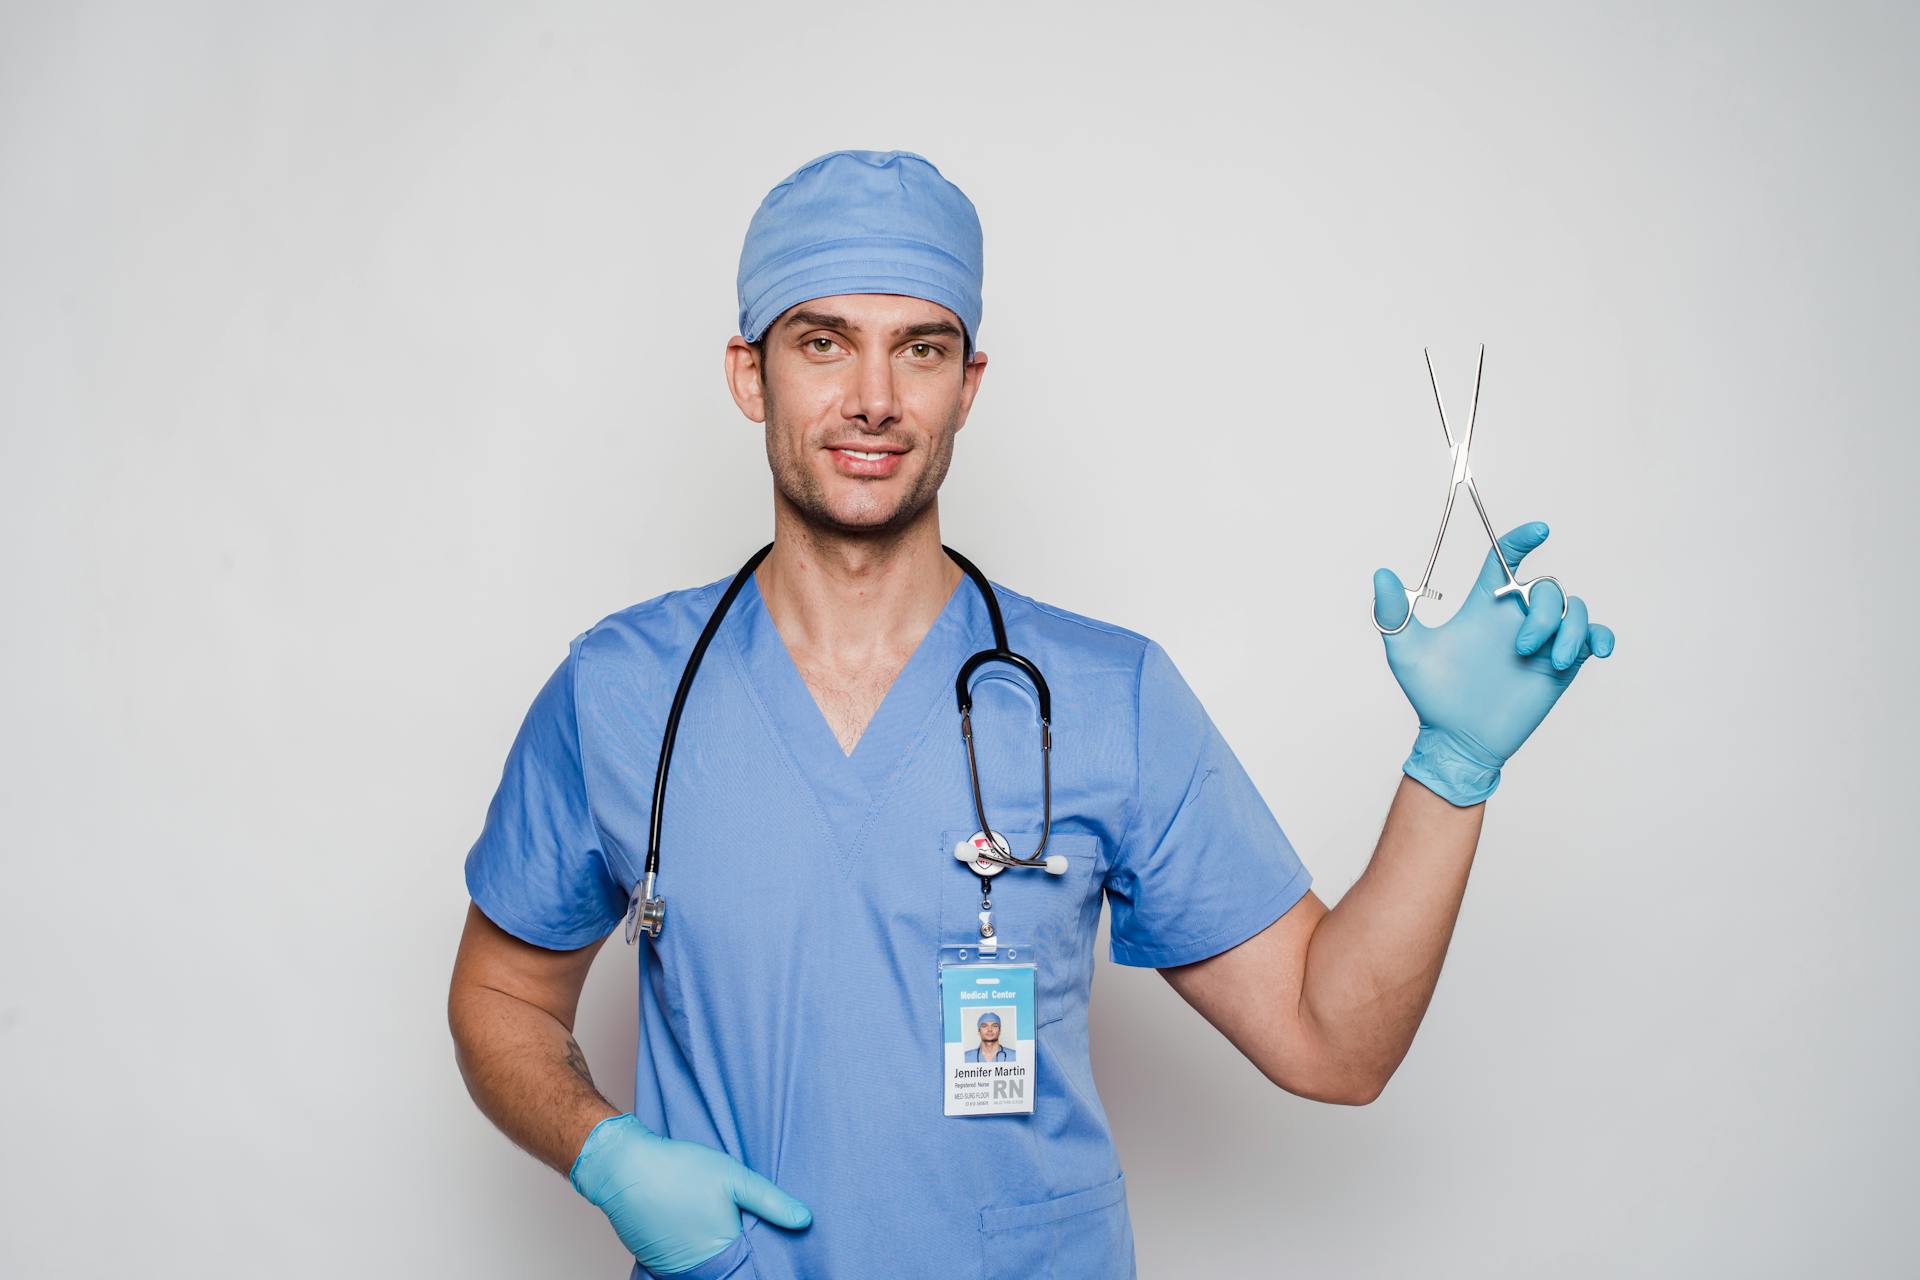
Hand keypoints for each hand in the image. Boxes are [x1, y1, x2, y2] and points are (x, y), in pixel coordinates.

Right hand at [569, 1113, 811, 1273]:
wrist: (622, 1167)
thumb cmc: (679, 1169)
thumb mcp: (734, 1178)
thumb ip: (771, 1202)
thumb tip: (804, 1221)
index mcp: (720, 1258)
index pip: (749, 1275)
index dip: (762, 1265)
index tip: (779, 1259)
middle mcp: (695, 1272)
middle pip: (727, 1273)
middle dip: (740, 1261)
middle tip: (744, 1236)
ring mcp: (672, 1269)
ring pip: (704, 1270)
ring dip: (715, 1258)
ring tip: (716, 1229)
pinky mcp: (654, 1261)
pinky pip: (683, 1264)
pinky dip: (693, 1254)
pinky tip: (696, 1230)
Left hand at [1372, 521, 1615, 805]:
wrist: (1458, 740)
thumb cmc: (1432, 697)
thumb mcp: (1406, 653)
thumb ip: (1393, 613)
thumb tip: (1381, 572)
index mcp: (1484, 605)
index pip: (1505, 559)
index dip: (1521, 539)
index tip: (1538, 530)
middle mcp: (1515, 617)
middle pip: (1546, 587)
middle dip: (1543, 613)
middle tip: (1520, 649)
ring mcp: (1541, 640)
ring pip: (1574, 609)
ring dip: (1568, 630)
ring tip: (1551, 660)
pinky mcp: (1560, 665)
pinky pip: (1592, 637)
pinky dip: (1601, 637)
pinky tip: (1598, 651)